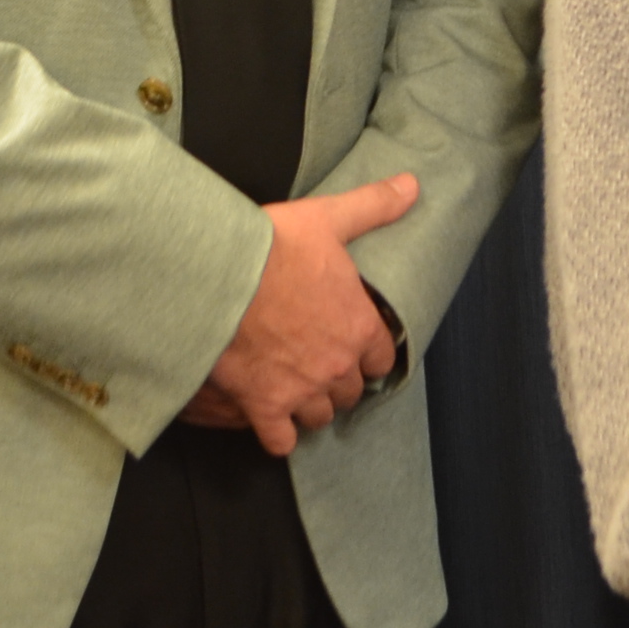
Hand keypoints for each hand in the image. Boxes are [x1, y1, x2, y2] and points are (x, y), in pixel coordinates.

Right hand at [191, 174, 415, 453]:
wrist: (216, 277)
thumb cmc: (273, 247)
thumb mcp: (328, 219)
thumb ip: (374, 206)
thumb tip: (412, 185)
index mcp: (358, 325)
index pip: (381, 358)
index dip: (369, 354)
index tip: (357, 349)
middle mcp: (336, 365)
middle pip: (350, 392)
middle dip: (339, 382)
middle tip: (322, 367)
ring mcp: (301, 390)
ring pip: (320, 417)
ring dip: (312, 407)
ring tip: (298, 393)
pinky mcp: (263, 407)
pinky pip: (280, 441)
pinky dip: (278, 435)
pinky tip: (270, 420)